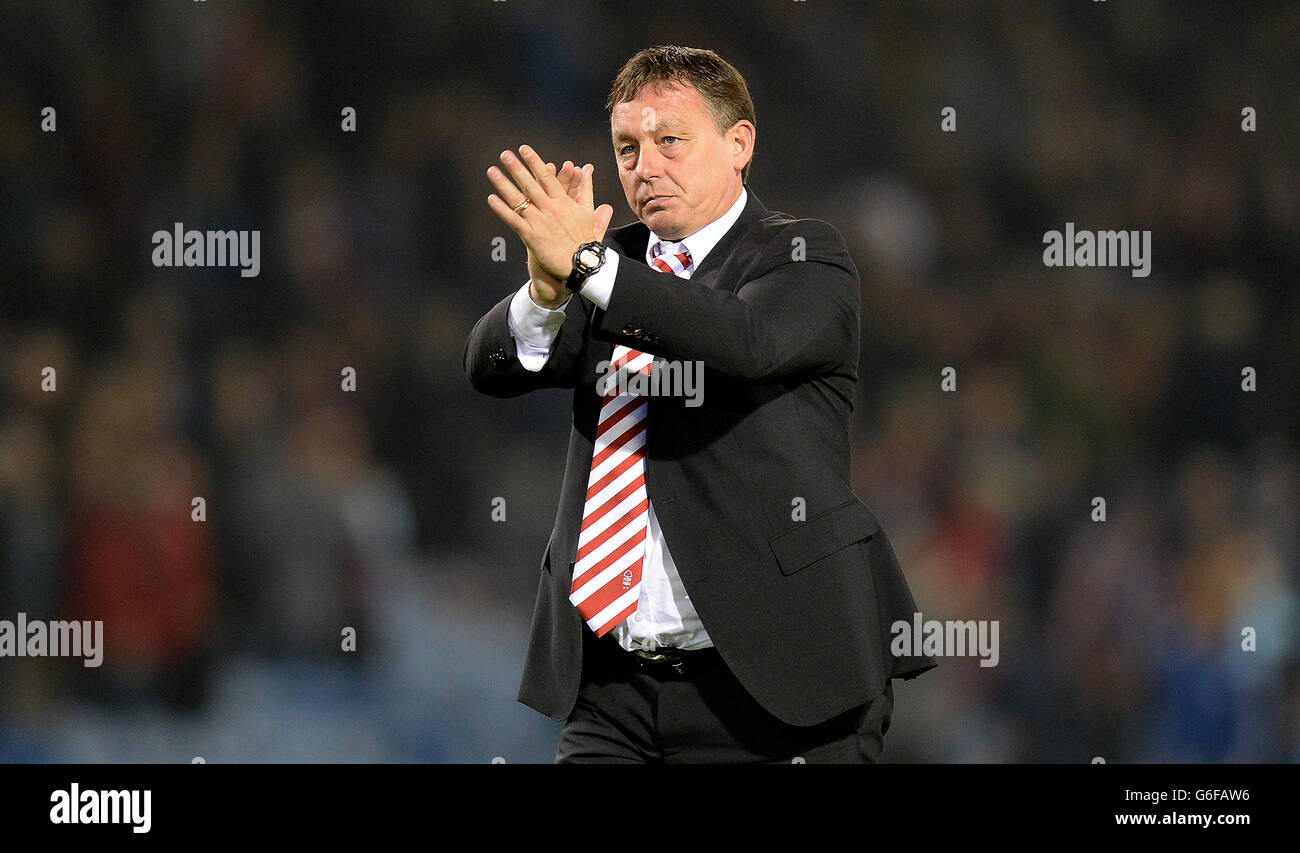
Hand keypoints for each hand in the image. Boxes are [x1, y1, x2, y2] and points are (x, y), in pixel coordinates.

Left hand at [487, 145, 614, 292]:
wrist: (581, 264)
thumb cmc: (585, 239)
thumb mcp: (587, 211)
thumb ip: (586, 188)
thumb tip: (588, 169)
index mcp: (562, 201)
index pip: (546, 176)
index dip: (534, 162)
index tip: (524, 149)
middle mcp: (549, 208)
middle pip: (530, 184)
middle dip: (516, 168)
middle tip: (504, 154)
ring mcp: (539, 222)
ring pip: (518, 200)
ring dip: (503, 184)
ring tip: (492, 171)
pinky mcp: (531, 236)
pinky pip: (513, 220)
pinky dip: (502, 210)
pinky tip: (491, 199)